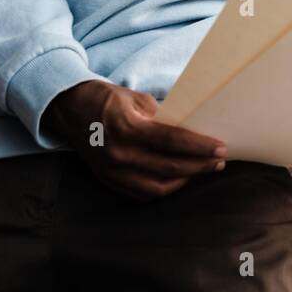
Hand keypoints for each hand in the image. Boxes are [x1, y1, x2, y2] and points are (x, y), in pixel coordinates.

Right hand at [47, 79, 226, 200]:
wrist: (70, 109)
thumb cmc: (106, 99)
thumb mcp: (136, 98)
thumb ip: (163, 115)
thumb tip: (192, 129)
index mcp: (127, 129)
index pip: (172, 141)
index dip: (200, 147)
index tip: (221, 148)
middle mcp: (119, 155)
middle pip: (170, 167)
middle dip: (200, 165)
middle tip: (220, 160)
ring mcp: (112, 172)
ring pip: (158, 187)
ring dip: (185, 180)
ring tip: (204, 169)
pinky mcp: (109, 181)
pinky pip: (143, 193)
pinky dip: (165, 188)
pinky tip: (180, 178)